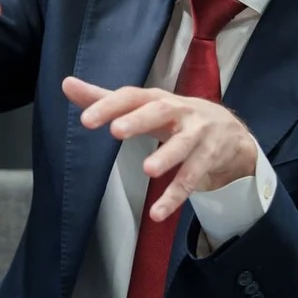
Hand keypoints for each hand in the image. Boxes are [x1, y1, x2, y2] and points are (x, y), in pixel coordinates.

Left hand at [62, 76, 256, 221]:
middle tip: (116, 131)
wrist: (230, 131)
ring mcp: (197, 135)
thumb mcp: (143, 106)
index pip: (131, 97)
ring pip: (183, 146)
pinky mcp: (209, 158)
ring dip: (167, 157)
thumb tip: (67, 84)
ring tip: (147, 169)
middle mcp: (179, 112)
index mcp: (157, 98)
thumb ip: (104, 99)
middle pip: (159, 112)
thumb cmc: (176, 116)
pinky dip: (175, 197)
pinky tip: (157, 213)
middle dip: (139, 121)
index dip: (109, 106)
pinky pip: (192, 179)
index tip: (85, 120)